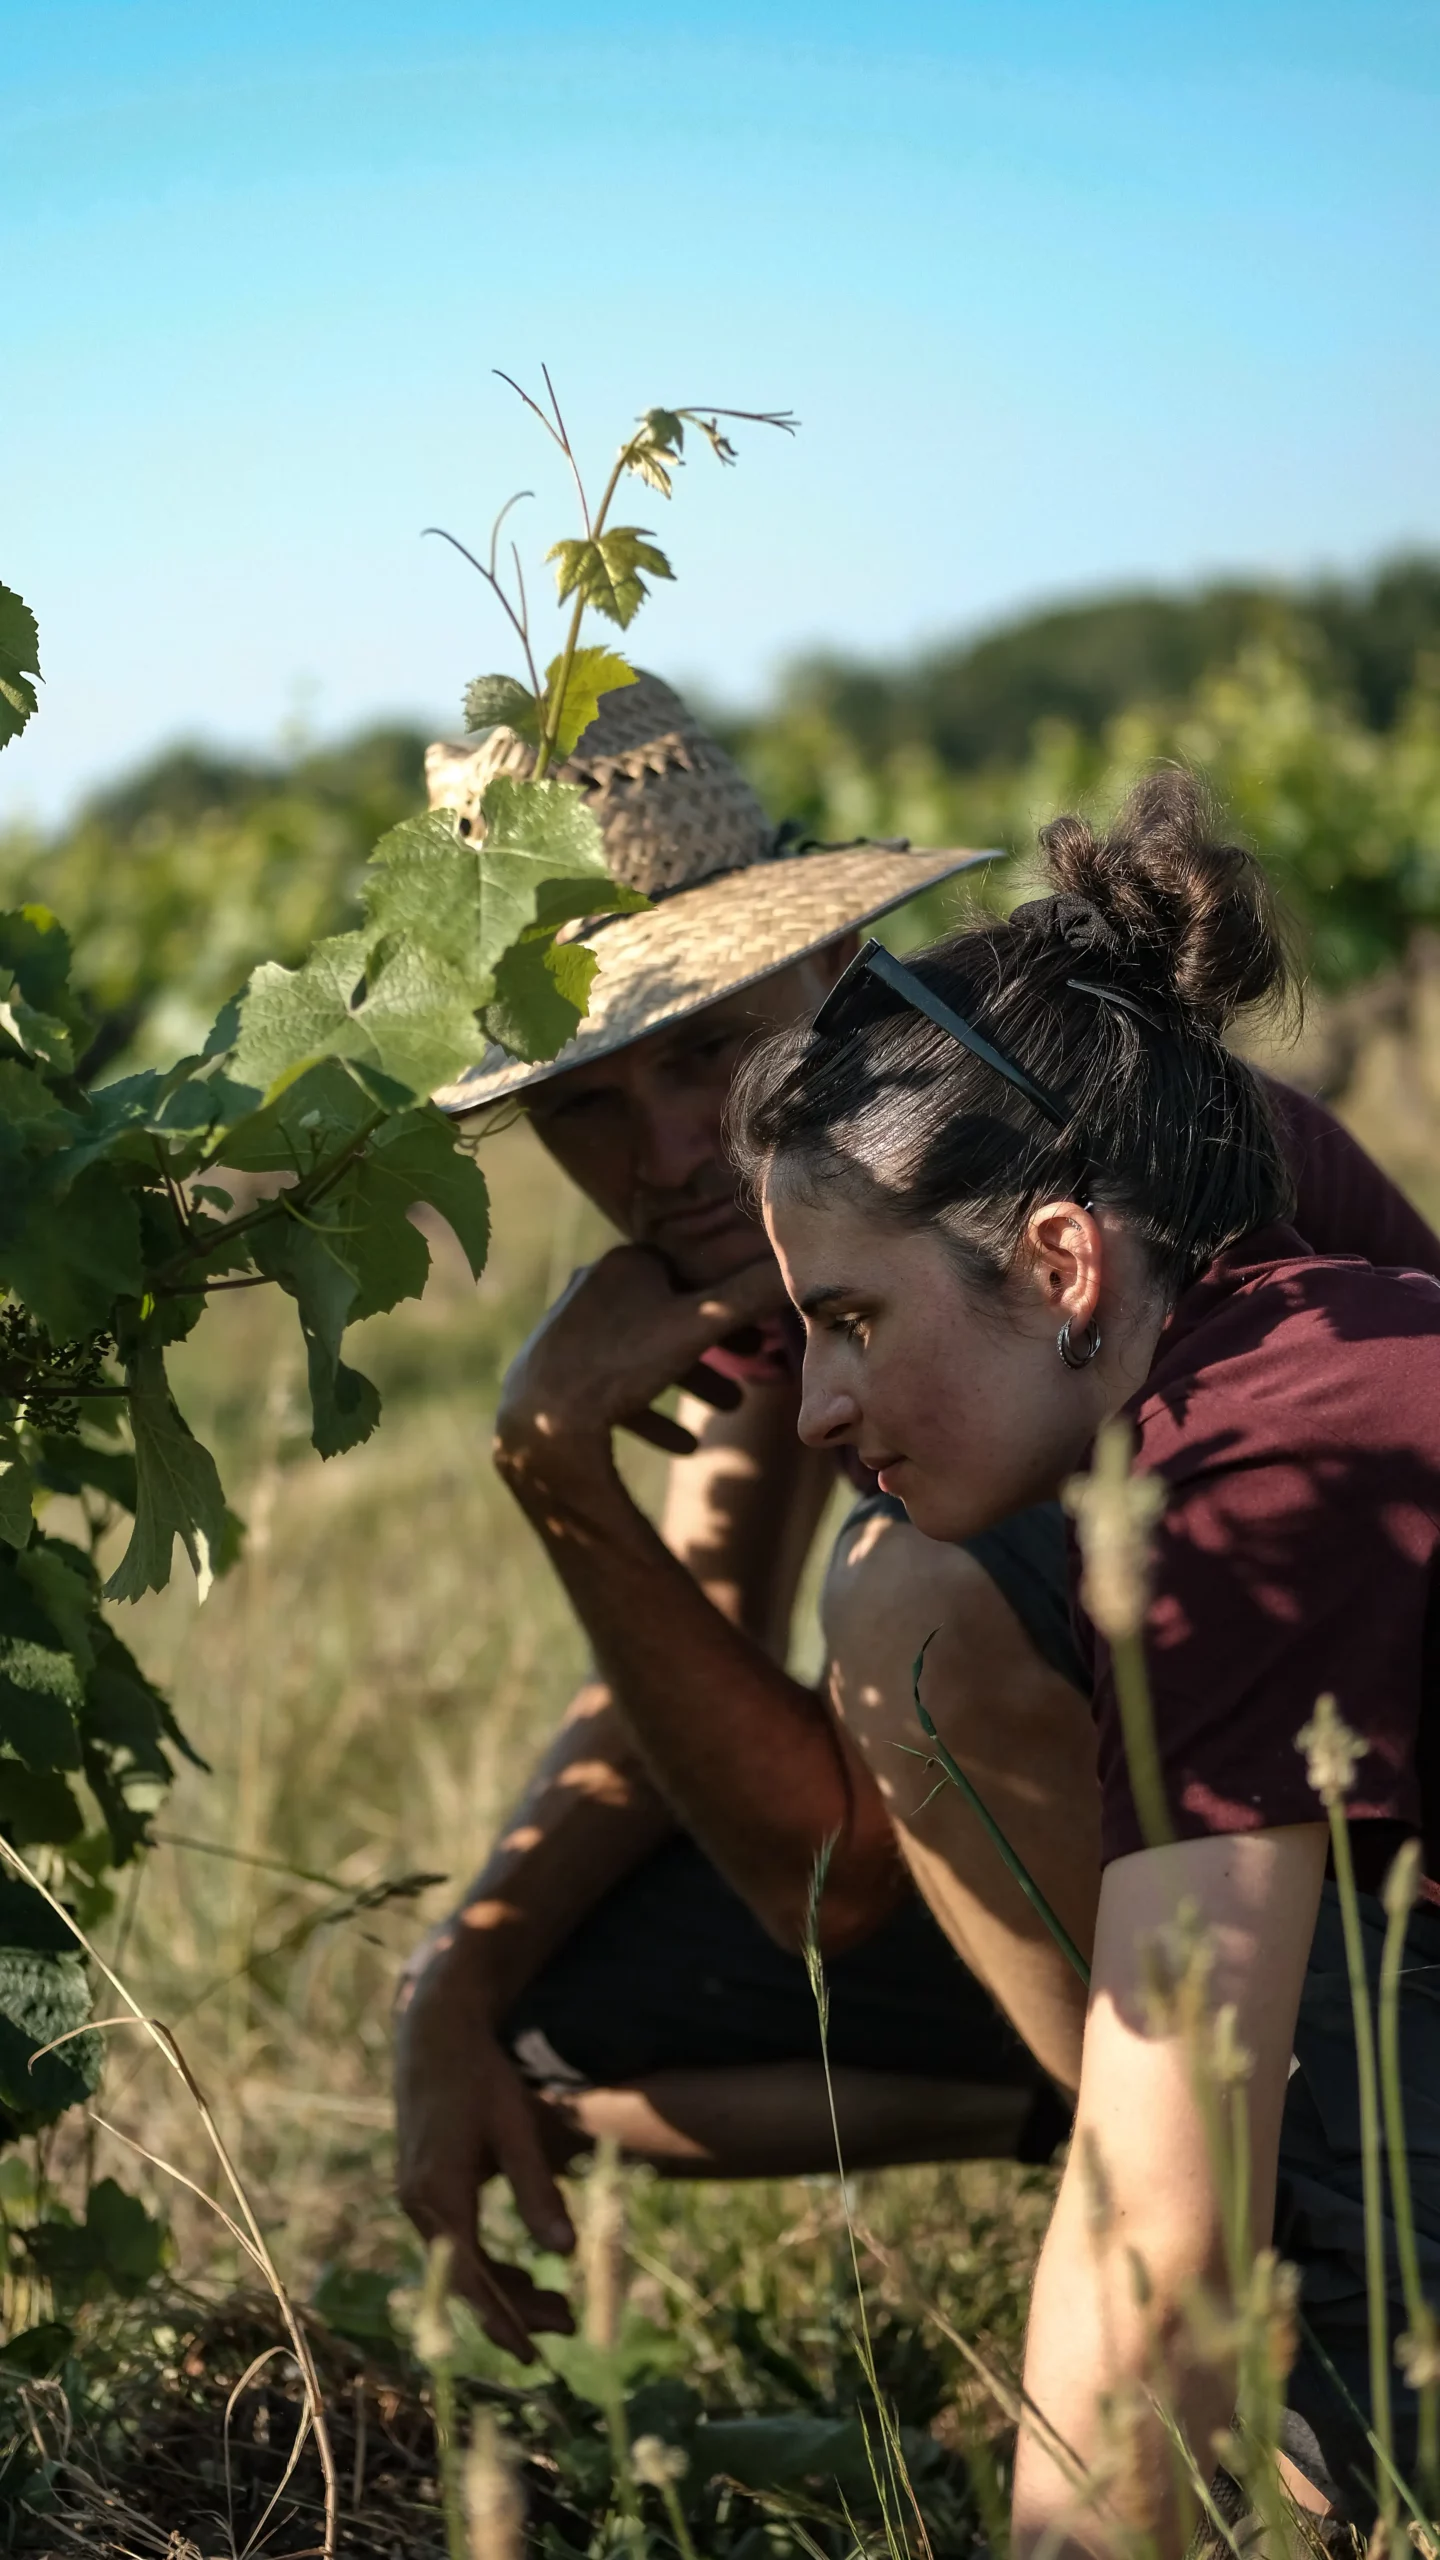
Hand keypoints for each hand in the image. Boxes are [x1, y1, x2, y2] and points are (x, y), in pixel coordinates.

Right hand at [394, 1942, 576, 2360]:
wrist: (434, 2035)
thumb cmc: (480, 2077)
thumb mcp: (516, 2129)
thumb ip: (538, 2191)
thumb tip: (566, 2254)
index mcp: (439, 2193)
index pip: (472, 2278)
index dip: (504, 2319)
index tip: (535, 2354)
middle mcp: (419, 2204)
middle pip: (467, 2279)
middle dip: (515, 2309)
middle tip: (569, 2324)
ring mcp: (417, 2199)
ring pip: (461, 2266)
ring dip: (504, 2290)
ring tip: (557, 2306)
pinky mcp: (424, 2190)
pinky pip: (455, 2245)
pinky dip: (488, 2264)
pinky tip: (522, 2273)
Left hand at [496, 1243, 791, 1465]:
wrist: (539, 1416)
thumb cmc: (622, 1363)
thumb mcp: (699, 1326)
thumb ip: (751, 1296)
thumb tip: (804, 1270)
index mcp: (628, 1261)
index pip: (695, 1273)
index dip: (735, 1303)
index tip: (765, 1333)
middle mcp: (594, 1283)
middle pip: (672, 1312)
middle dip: (717, 1346)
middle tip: (756, 1365)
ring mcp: (570, 1327)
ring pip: (645, 1351)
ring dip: (691, 1380)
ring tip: (729, 1412)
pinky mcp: (555, 1369)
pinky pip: (611, 1385)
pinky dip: (649, 1409)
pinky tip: (682, 1447)